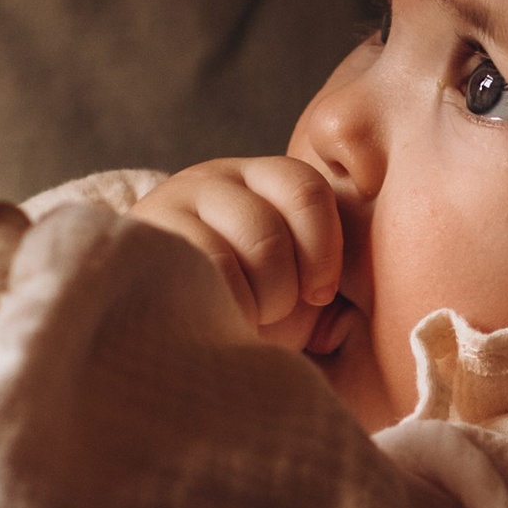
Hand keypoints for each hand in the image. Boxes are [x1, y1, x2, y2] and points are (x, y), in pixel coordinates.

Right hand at [131, 156, 343, 348]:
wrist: (165, 329)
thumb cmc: (246, 310)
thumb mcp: (295, 283)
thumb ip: (327, 272)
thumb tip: (361, 298)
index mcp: (260, 179)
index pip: (307, 190)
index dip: (323, 250)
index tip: (320, 294)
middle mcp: (215, 178)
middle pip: (270, 229)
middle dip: (283, 289)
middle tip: (272, 315)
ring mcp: (175, 202)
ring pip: (238, 249)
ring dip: (255, 301)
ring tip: (243, 320)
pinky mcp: (146, 234)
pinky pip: (204, 267)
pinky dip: (227, 306)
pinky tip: (221, 322)